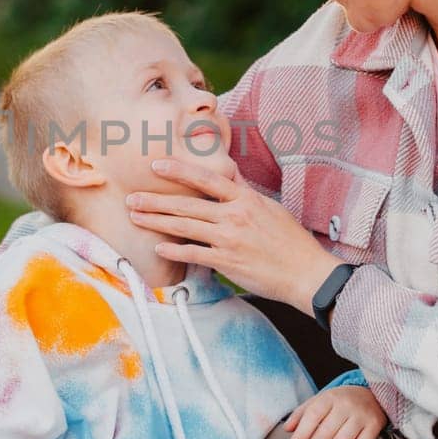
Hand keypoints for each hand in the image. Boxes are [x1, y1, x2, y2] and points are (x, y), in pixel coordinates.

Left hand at [124, 157, 342, 315]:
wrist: (306, 272)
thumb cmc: (291, 240)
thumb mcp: (269, 207)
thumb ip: (245, 191)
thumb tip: (231, 171)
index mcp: (244, 199)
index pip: (206, 180)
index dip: (180, 171)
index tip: (157, 165)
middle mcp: (234, 216)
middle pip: (187, 205)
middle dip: (155, 200)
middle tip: (131, 198)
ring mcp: (230, 239)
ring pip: (185, 227)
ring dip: (157, 221)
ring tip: (135, 217)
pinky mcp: (228, 262)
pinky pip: (195, 255)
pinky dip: (175, 251)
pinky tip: (158, 247)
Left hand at [285, 385, 388, 438]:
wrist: (371, 395)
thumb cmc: (339, 402)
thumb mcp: (318, 401)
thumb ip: (301, 414)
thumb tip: (287, 429)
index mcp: (330, 396)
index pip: (312, 416)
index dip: (300, 436)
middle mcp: (347, 405)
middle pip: (326, 432)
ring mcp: (362, 416)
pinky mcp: (374, 427)